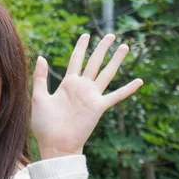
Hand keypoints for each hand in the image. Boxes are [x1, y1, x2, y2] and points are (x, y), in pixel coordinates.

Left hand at [30, 33, 143, 159]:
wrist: (55, 143)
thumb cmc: (44, 124)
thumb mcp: (39, 97)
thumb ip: (40, 77)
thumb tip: (42, 56)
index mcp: (67, 84)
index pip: (76, 60)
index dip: (81, 47)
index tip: (86, 35)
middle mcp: (82, 88)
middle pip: (94, 63)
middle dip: (102, 48)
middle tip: (111, 34)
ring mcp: (91, 96)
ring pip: (106, 73)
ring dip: (116, 60)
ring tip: (124, 46)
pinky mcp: (98, 107)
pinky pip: (116, 96)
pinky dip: (128, 89)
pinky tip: (140, 81)